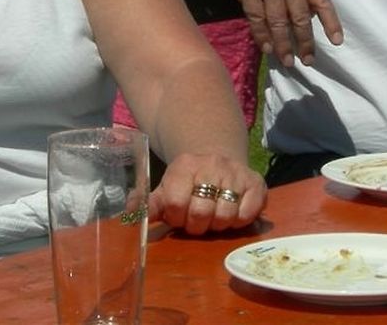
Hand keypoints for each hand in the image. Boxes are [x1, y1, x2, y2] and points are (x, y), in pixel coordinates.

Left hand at [149, 152, 265, 234]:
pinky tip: (233, 213)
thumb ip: (148, 204)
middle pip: (202, 213)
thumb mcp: (166, 189)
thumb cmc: (188, 182)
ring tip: (214, 216)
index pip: (176, 204)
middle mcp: (212, 165)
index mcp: (185, 166)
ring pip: (226, 216)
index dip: (177, 218)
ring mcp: (236, 173)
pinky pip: (247, 215)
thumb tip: (129, 217)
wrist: (219, 159)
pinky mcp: (257, 182)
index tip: (179, 216)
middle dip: (197, 226)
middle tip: (197, 220)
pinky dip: (239, 221)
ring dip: (218, 225)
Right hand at [218, 0, 342, 66]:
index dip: (330, 23)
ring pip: (278, 23)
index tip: (337, 42)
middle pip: (300, 18)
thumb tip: (310, 13)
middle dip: (305, 42)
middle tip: (307, 61)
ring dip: (283, 45)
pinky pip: (257, 18)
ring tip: (287, 61)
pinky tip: (266, 47)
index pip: (322, 1)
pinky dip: (262, 35)